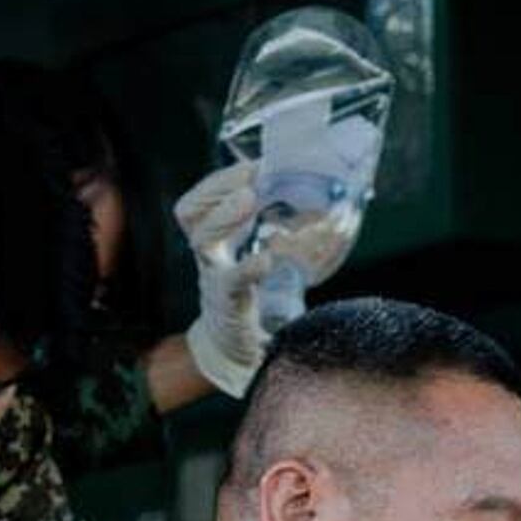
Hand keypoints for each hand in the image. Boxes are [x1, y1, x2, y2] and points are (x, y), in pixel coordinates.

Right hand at [172, 163, 284, 398]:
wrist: (243, 355)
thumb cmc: (256, 302)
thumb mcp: (263, 262)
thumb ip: (281, 236)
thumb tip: (328, 204)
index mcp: (215, 245)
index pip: (198, 204)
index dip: (217, 182)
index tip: (251, 165)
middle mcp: (208, 259)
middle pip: (191, 215)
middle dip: (216, 189)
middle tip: (249, 174)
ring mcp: (214, 281)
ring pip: (202, 240)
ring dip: (225, 216)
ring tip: (249, 198)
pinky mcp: (229, 307)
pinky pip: (232, 283)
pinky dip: (248, 268)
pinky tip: (265, 258)